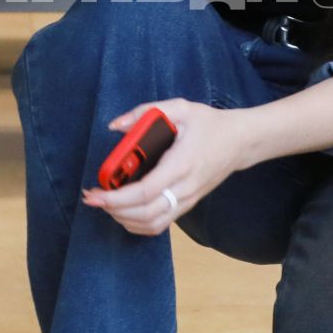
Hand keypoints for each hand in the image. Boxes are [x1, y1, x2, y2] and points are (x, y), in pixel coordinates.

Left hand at [82, 99, 251, 235]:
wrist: (240, 142)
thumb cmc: (210, 124)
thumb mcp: (181, 108)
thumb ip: (146, 112)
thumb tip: (116, 126)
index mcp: (182, 164)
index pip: (146, 191)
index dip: (117, 197)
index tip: (95, 192)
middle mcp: (185, 188)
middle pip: (145, 213)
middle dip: (113, 210)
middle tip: (92, 197)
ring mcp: (187, 200)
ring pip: (152, 224)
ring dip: (124, 219)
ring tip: (106, 204)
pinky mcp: (187, 205)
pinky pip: (160, 224)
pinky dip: (138, 224)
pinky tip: (123, 213)